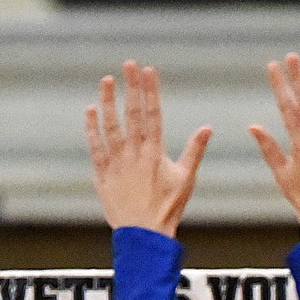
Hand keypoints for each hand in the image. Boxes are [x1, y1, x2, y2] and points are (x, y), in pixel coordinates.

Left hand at [85, 61, 211, 236]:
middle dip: (131, 87)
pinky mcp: (103, 172)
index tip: (148, 71)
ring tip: (108, 80)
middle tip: (129, 64)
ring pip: (111, 125)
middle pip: (132, 114)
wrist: (144, 234)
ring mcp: (117, 162)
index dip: (151, 91)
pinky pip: (95, 145)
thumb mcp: (186, 179)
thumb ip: (195, 150)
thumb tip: (208, 128)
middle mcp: (135, 153)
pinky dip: (92, 127)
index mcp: (156, 154)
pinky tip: (91, 110)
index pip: (153, 115)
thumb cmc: (168, 208)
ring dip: (108, 101)